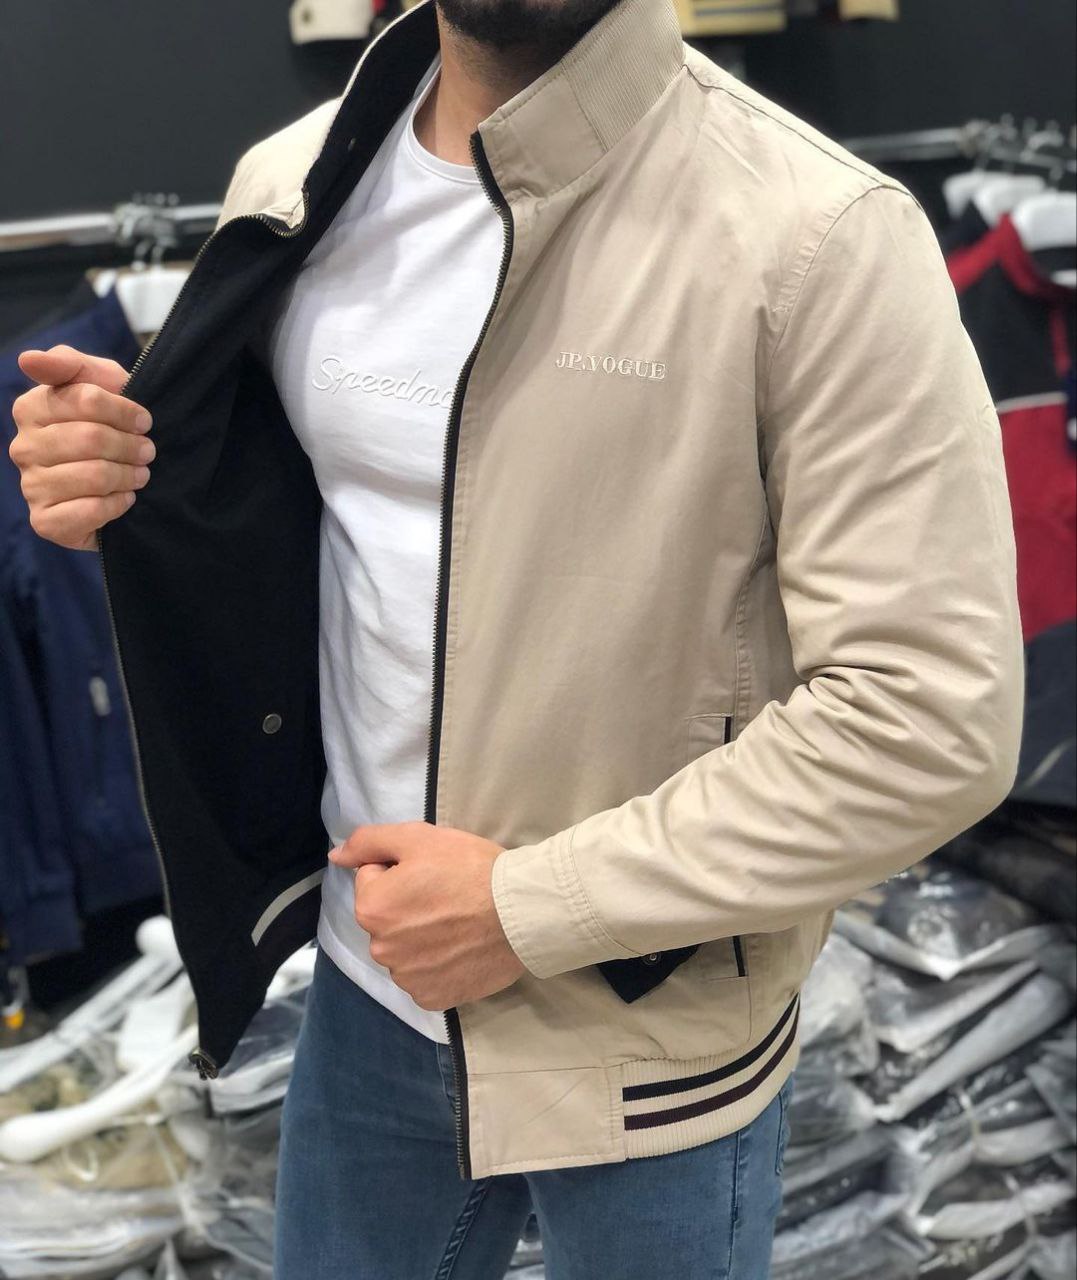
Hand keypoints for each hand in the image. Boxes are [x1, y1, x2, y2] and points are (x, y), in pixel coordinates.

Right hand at [8, 345, 153, 550]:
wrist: (122, 479)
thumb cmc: (110, 424)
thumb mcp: (100, 383)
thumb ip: (69, 364)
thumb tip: (27, 358)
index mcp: (31, 408)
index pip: (86, 399)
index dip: (126, 411)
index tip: (145, 422)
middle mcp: (24, 447)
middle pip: (91, 438)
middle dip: (130, 446)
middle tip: (147, 452)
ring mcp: (31, 486)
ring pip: (94, 475)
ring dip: (128, 475)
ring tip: (140, 475)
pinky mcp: (45, 521)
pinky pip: (90, 511)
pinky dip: (118, 505)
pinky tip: (125, 499)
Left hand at [329, 821, 525, 1010]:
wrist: (522, 912)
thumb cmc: (470, 869)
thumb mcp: (418, 838)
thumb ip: (368, 843)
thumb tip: (335, 857)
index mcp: (372, 908)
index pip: (373, 879)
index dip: (401, 870)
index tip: (431, 871)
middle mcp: (381, 949)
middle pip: (386, 918)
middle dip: (407, 905)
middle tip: (447, 895)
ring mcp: (407, 978)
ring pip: (404, 949)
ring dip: (421, 937)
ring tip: (458, 923)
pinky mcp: (433, 998)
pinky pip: (424, 977)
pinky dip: (438, 964)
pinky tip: (461, 948)